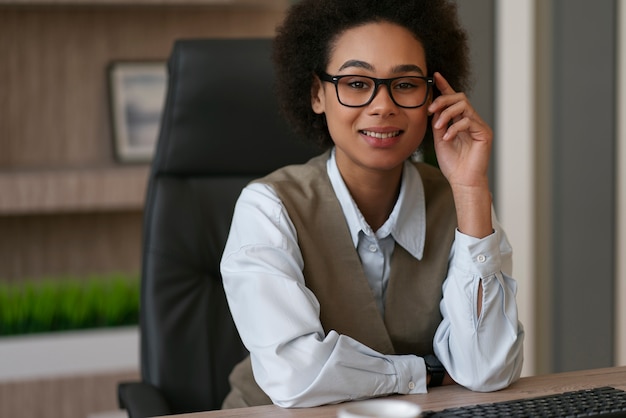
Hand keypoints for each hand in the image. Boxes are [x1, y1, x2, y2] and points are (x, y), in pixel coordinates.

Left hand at [428, 72, 491, 190]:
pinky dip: (455, 128)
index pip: (453, 99)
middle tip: (430, 110)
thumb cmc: (452, 163)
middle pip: (459, 97)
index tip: (435, 76)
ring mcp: (478, 125)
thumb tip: (433, 106)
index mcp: (459, 120)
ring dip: (447, 113)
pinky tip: (447, 138)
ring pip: (464, 105)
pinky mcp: (484, 133)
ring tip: (438, 127)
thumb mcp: (439, 138)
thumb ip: (438, 122)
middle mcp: (471, 120)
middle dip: (442, 100)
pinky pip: (468, 121)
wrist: (462, 180)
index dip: (445, 86)